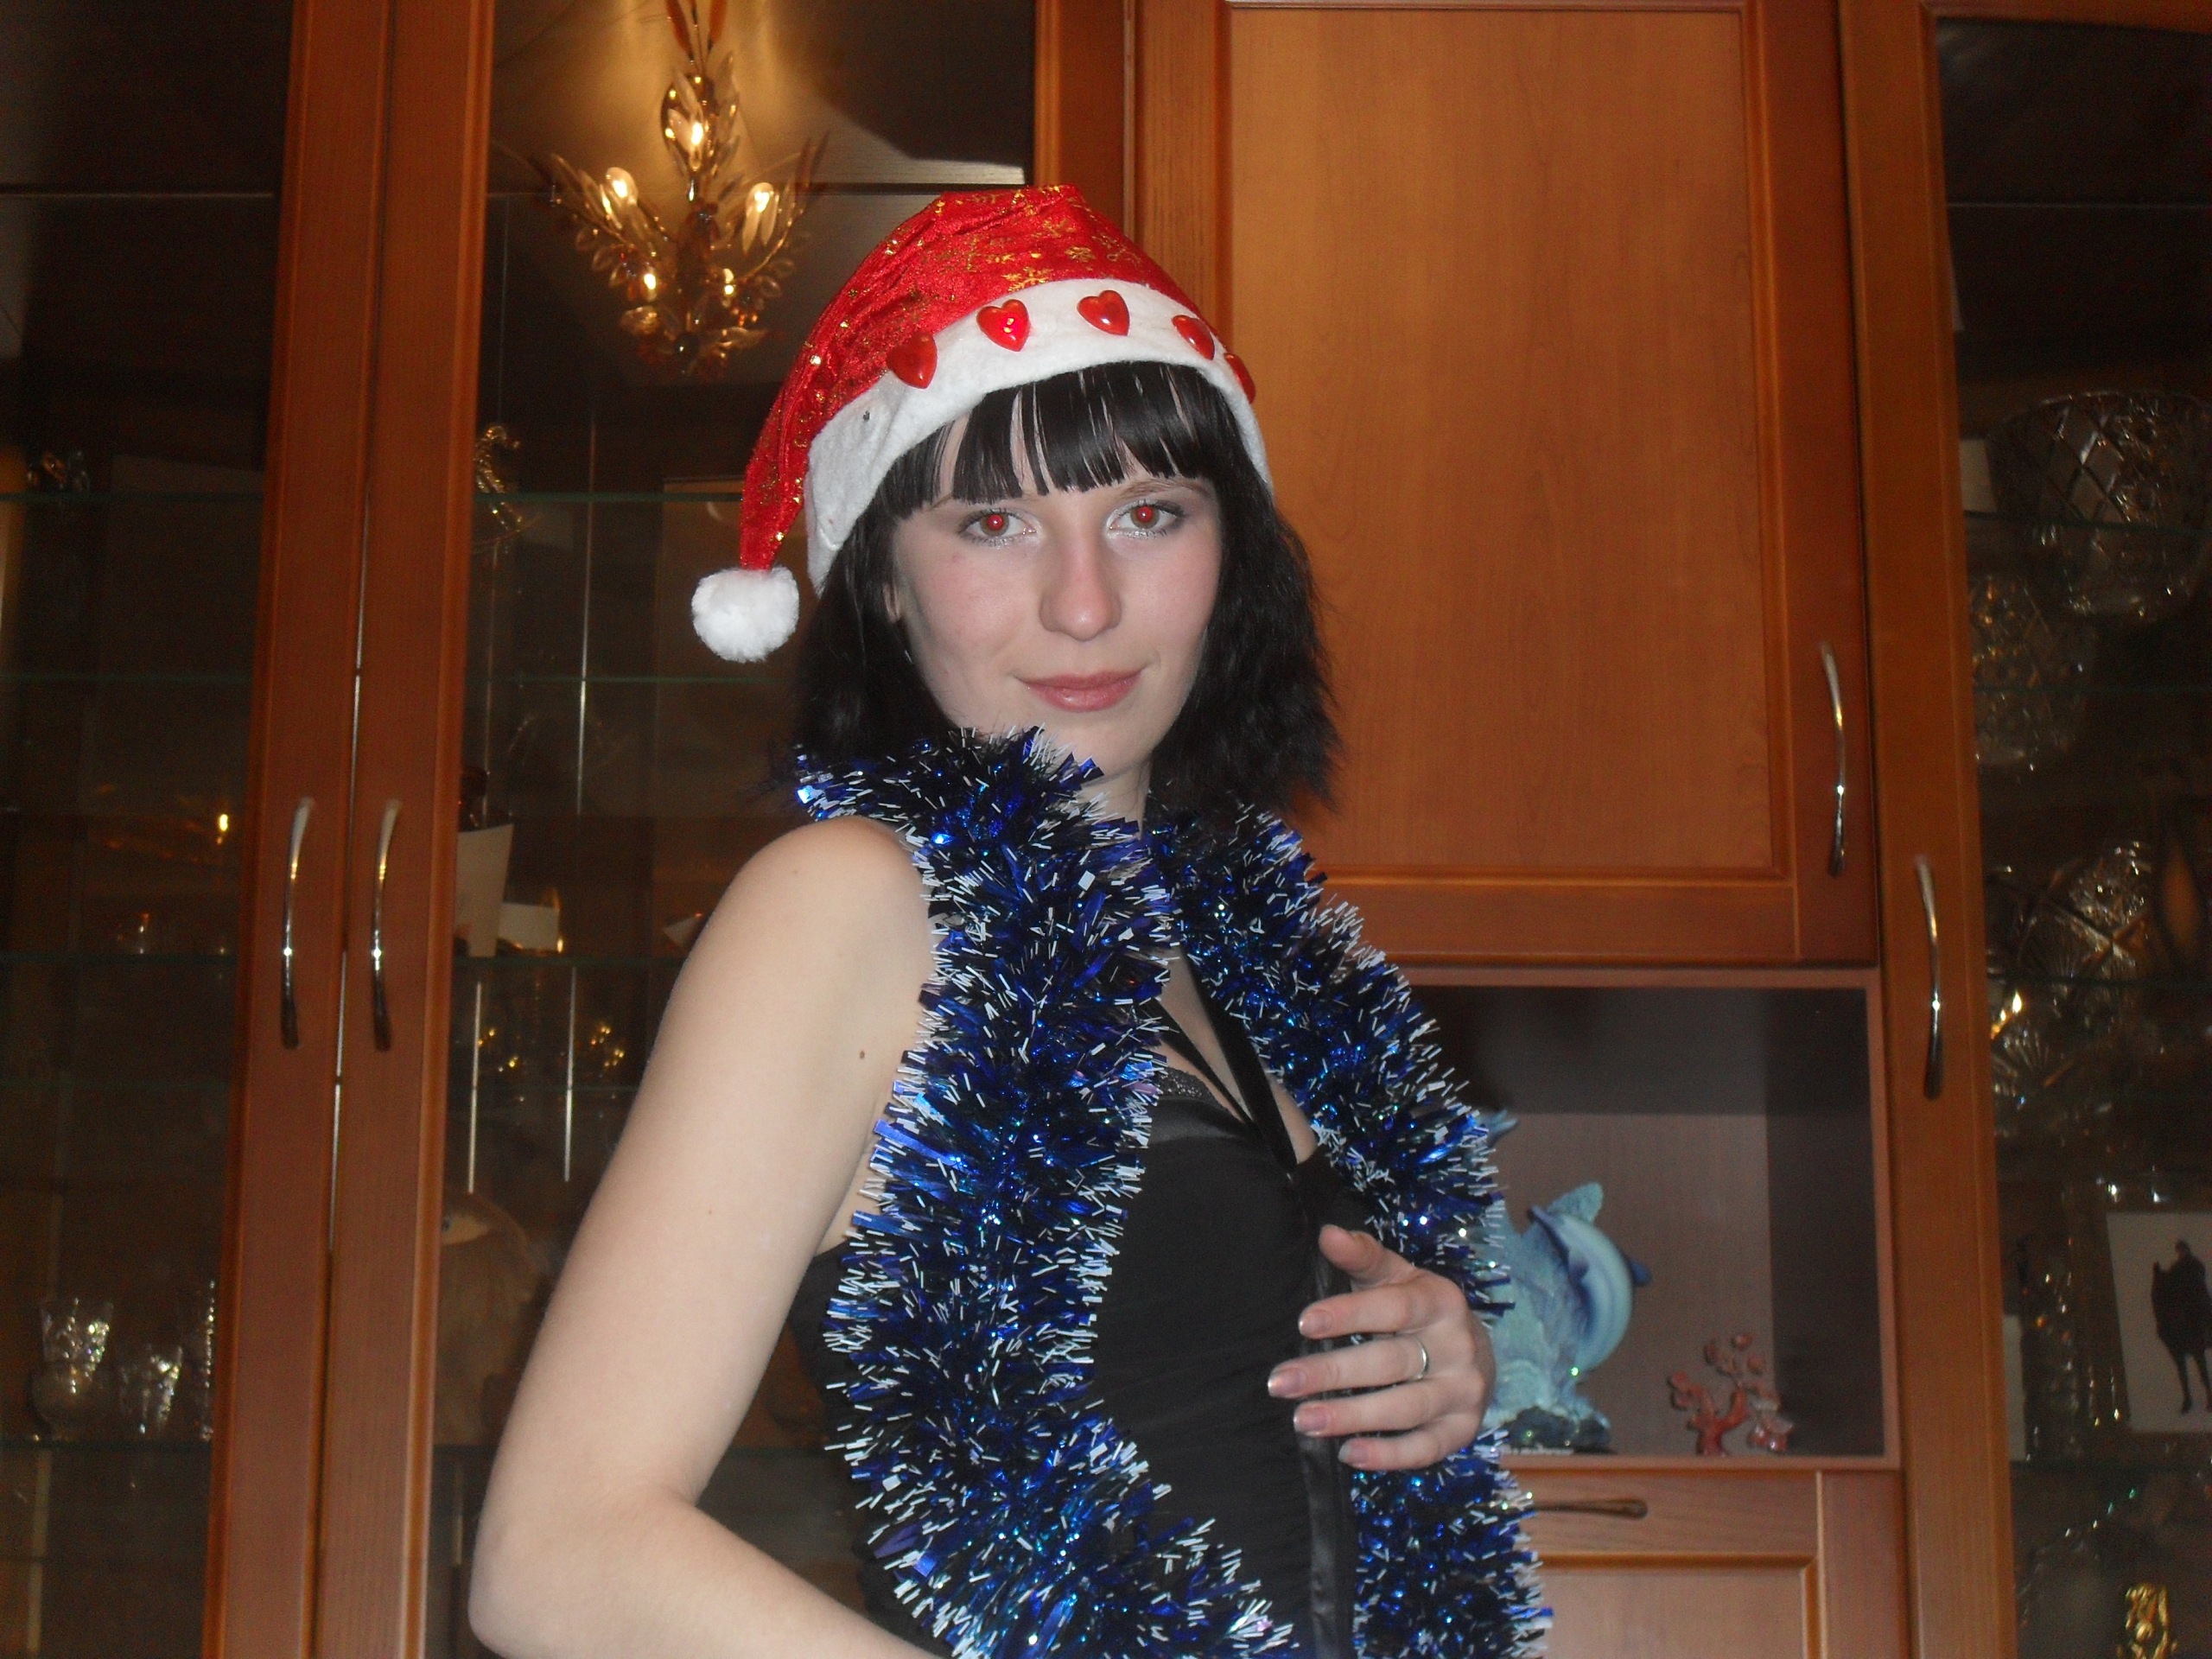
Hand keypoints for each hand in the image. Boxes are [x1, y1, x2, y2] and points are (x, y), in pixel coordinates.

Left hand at [1266, 1225, 1494, 1469]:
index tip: (1304, 1323)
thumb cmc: (1419, 1309)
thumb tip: (1327, 1233)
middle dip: (1332, 1373)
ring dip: (1352, 1417)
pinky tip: (1348, 1453)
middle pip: (1391, 1362)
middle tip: (1280, 1383)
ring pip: (1405, 1409)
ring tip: (1303, 1420)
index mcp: (1441, 1301)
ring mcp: (1463, 1392)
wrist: (1476, 1352)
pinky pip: (1425, 1448)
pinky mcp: (1462, 1430)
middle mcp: (1458, 1347)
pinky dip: (1388, 1456)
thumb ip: (1363, 1257)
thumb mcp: (1397, 1277)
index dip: (1349, 1314)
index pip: (1394, 1307)